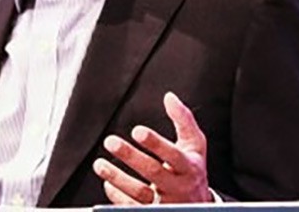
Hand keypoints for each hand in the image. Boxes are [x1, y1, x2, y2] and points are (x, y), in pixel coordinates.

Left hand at [93, 92, 211, 204]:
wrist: (199, 205)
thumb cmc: (191, 169)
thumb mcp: (195, 145)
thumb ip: (184, 120)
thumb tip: (169, 97)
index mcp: (188, 167)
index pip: (173, 155)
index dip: (156, 143)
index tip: (137, 131)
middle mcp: (177, 187)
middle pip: (153, 172)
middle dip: (130, 156)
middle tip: (110, 141)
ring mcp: (165, 204)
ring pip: (139, 193)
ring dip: (117, 178)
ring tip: (99, 164)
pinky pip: (132, 207)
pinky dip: (117, 196)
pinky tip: (107, 184)